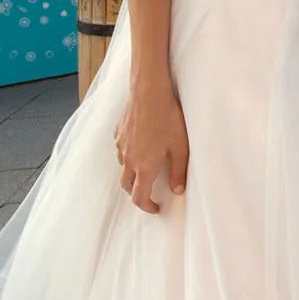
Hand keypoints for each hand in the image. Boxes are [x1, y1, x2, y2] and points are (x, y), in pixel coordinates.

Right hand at [115, 79, 188, 211]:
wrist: (149, 92)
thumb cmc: (168, 118)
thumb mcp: (180, 148)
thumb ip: (178, 171)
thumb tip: (177, 190)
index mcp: (144, 167)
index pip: (139, 197)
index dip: (146, 207)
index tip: (155, 207)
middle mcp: (129, 159)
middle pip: (126, 185)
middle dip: (137, 192)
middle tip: (149, 192)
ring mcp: (121, 146)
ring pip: (123, 166)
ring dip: (132, 172)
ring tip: (147, 165)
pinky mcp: (118, 132)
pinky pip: (121, 149)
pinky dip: (129, 154)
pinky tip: (140, 144)